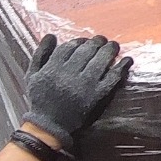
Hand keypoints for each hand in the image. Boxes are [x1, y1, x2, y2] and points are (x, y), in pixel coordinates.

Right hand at [24, 34, 131, 148]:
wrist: (49, 125)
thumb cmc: (40, 98)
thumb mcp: (32, 75)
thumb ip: (40, 54)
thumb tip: (51, 35)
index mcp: (52, 68)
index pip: (69, 47)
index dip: (79, 41)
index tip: (85, 41)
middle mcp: (68, 74)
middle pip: (86, 51)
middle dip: (96, 42)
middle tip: (102, 40)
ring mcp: (84, 85)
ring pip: (100, 61)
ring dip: (110, 50)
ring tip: (114, 46)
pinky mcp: (96, 96)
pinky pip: (111, 78)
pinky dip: (121, 68)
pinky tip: (127, 60)